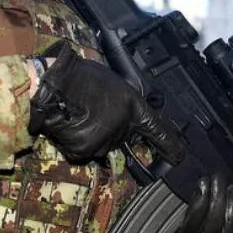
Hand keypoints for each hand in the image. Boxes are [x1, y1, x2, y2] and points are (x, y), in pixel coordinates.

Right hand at [28, 44, 183, 164]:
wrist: (54, 82)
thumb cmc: (78, 75)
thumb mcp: (110, 81)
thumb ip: (119, 101)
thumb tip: (118, 111)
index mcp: (131, 104)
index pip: (156, 128)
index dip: (169, 144)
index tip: (179, 157)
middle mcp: (123, 124)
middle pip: (120, 138)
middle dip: (107, 130)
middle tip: (90, 112)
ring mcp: (105, 139)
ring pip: (100, 146)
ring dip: (90, 136)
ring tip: (76, 115)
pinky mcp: (86, 149)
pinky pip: (81, 151)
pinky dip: (73, 142)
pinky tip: (68, 125)